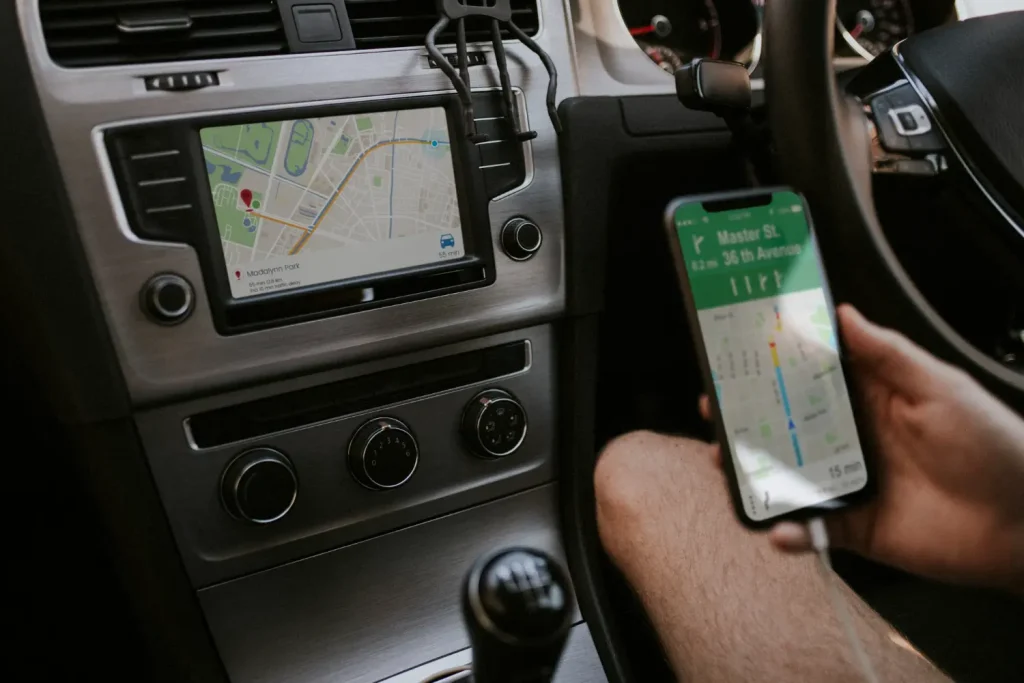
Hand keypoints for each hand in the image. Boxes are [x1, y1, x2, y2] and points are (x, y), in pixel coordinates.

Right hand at [701, 305, 1023, 592]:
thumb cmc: (995, 446)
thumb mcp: (941, 387)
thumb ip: (888, 353)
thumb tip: (843, 313)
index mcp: (870, 398)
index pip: (809, 376)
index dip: (772, 365)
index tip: (736, 352)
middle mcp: (852, 438)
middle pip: (786, 425)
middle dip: (746, 417)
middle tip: (714, 406)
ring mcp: (850, 483)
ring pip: (787, 475)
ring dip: (753, 472)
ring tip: (728, 463)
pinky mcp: (855, 527)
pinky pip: (811, 530)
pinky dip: (790, 533)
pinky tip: (778, 528)